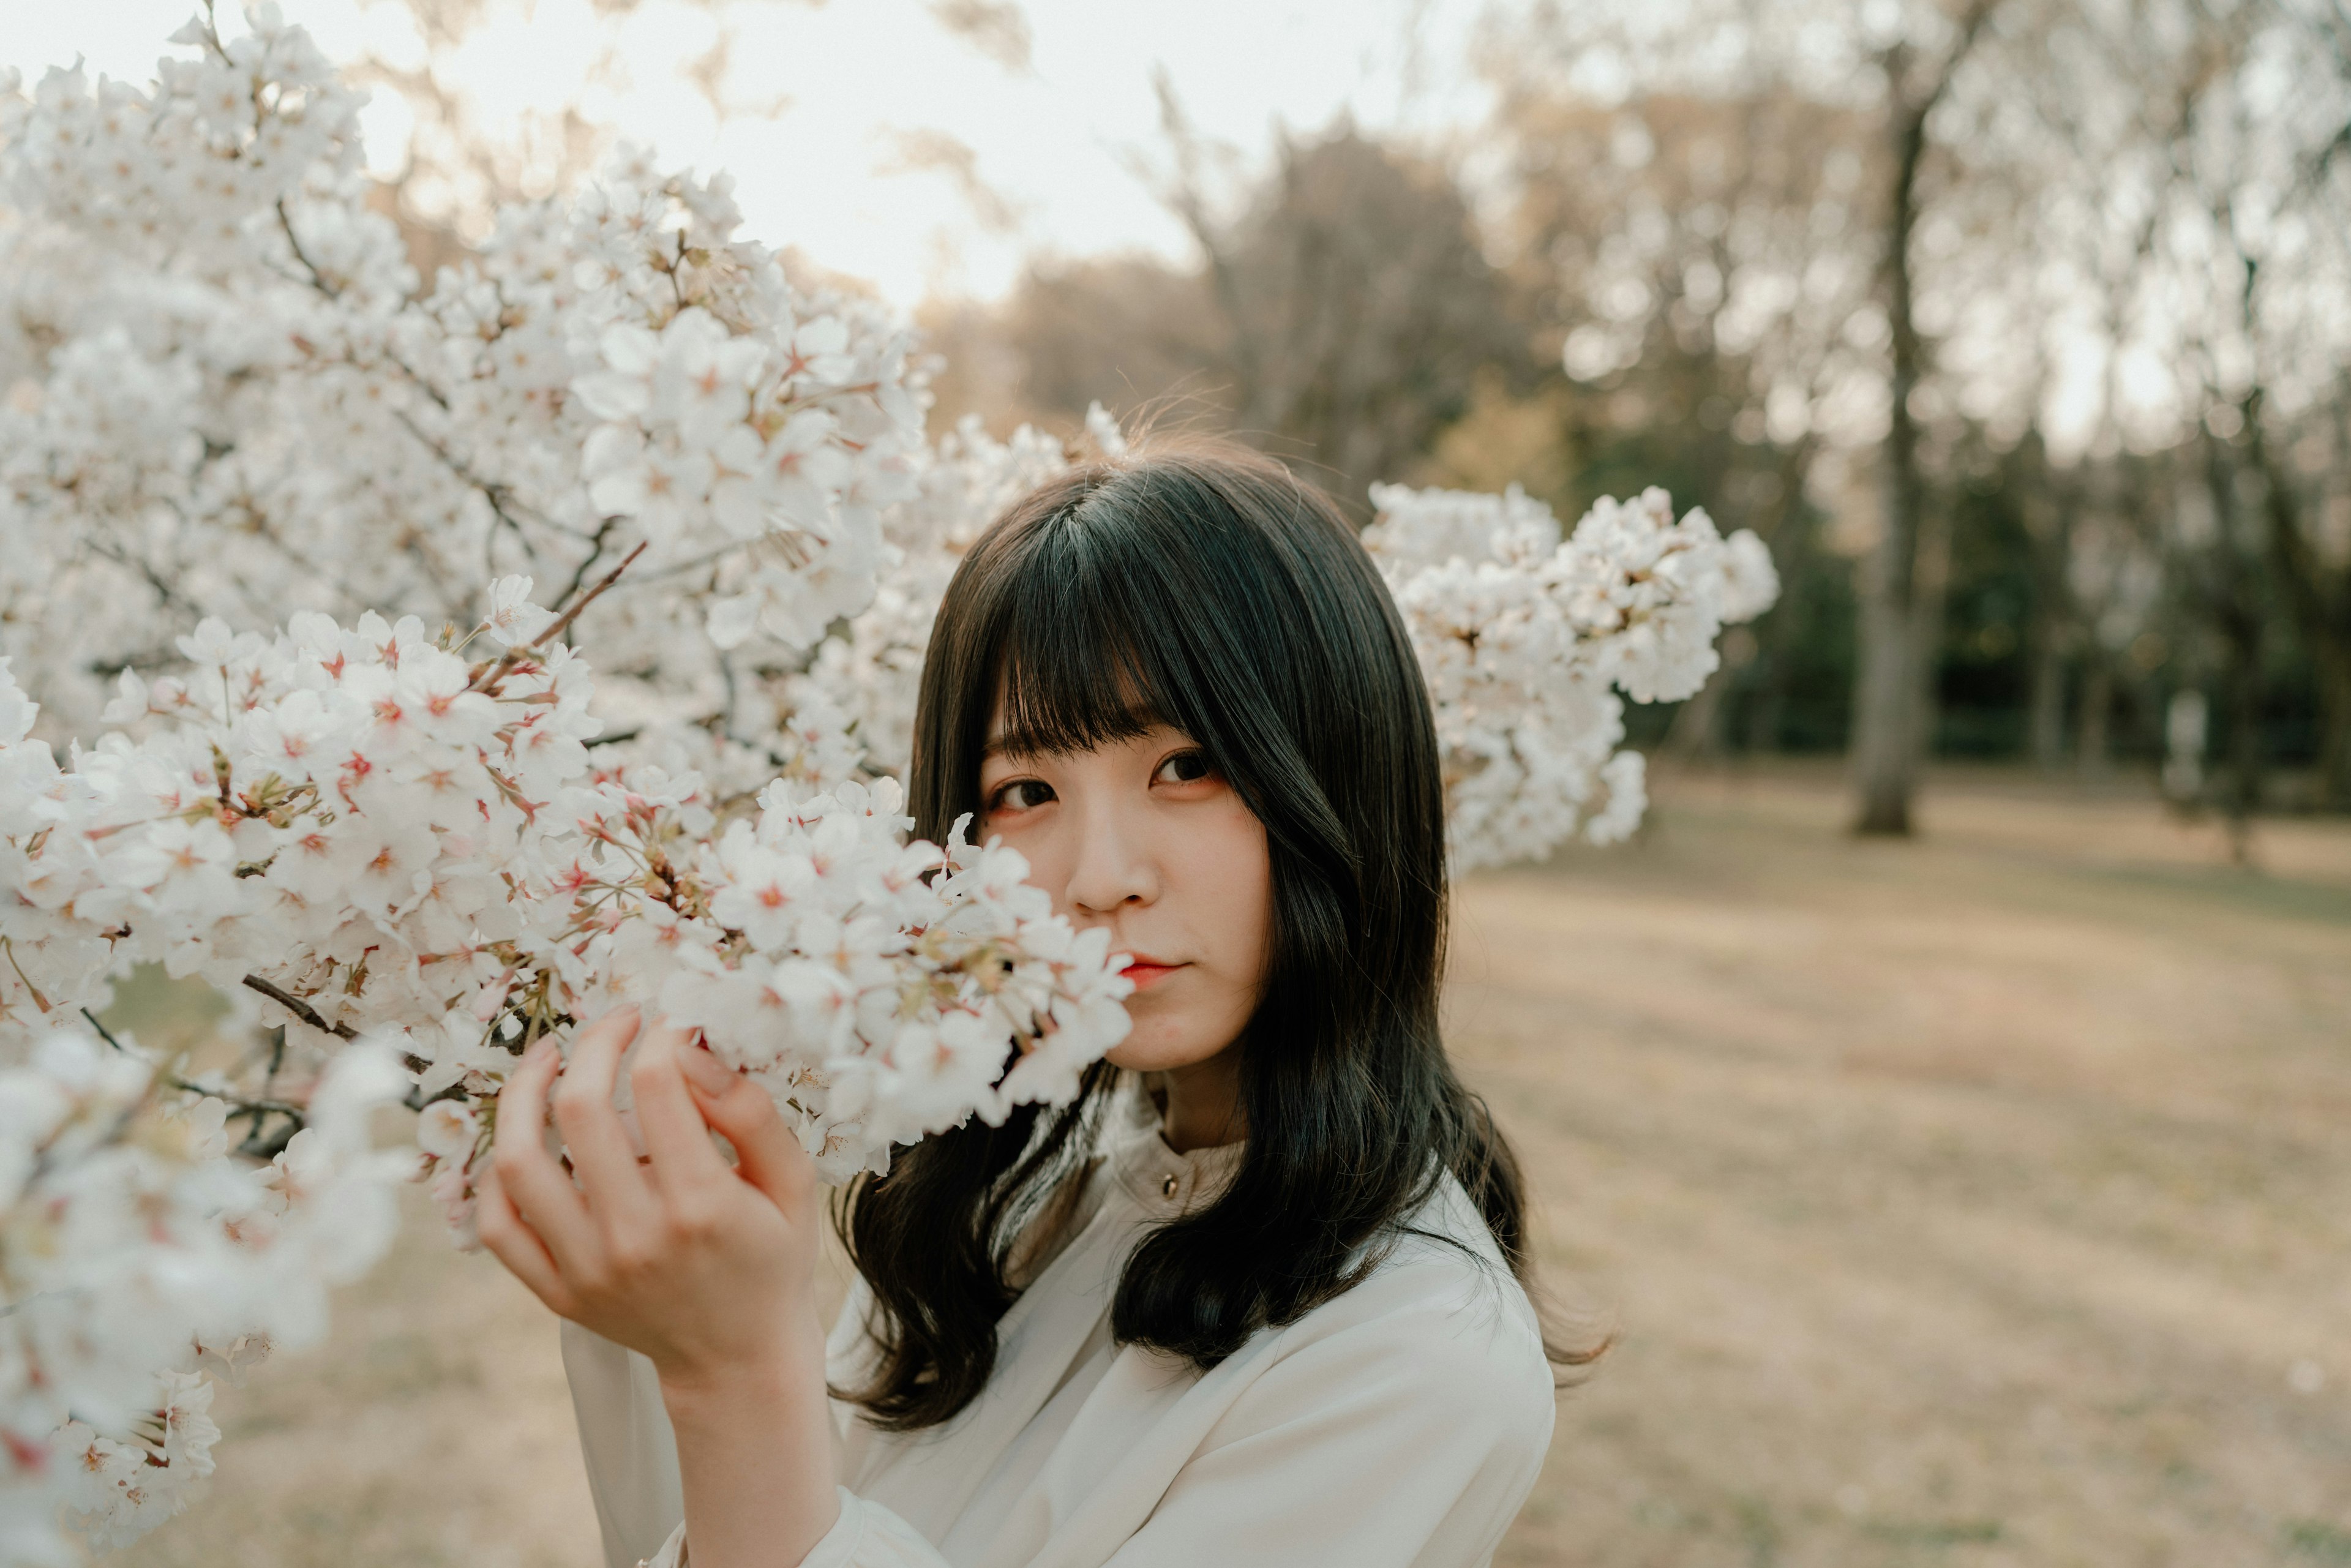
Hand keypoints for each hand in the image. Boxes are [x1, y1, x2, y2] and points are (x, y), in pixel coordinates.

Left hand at [478, 1007, 843, 1564]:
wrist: (738, 1360)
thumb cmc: (771, 1260)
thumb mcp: (792, 1184)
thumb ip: (750, 1112)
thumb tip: (692, 1049)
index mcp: (701, 1205)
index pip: (658, 1086)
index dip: (660, 1037)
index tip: (670, 1025)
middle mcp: (635, 1236)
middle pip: (581, 1110)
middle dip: (594, 1045)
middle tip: (616, 1025)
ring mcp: (586, 1268)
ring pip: (519, 1162)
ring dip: (524, 1095)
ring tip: (548, 1060)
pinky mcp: (557, 1292)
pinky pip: (499, 1224)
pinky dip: (497, 1174)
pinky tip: (523, 1138)